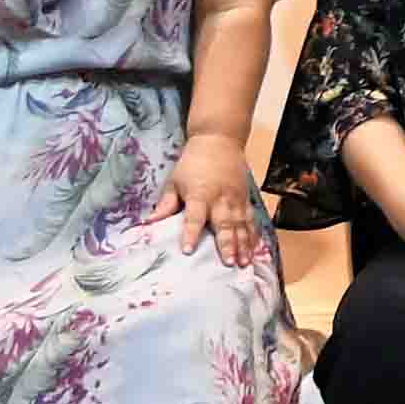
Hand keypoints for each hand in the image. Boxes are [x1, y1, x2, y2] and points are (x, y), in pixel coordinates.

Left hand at [170, 134, 269, 266]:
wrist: (219, 140)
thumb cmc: (193, 162)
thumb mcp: (175, 181)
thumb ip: (166, 204)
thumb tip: (150, 223)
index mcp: (199, 194)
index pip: (194, 217)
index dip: (190, 233)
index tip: (188, 250)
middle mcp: (220, 198)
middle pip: (224, 224)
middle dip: (226, 244)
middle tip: (229, 263)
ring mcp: (236, 198)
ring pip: (241, 225)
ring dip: (243, 244)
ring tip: (244, 262)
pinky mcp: (246, 198)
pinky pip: (252, 219)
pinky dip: (253, 235)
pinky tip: (254, 248)